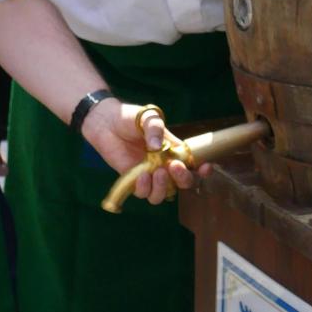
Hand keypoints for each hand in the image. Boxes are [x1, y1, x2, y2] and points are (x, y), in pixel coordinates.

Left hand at [81, 99, 208, 205]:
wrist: (106, 123)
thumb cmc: (131, 117)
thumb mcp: (148, 117)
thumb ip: (155, 129)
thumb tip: (157, 147)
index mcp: (174, 150)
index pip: (193, 164)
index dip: (203, 170)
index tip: (205, 168)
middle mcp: (165, 165)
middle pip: (182, 183)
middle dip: (183, 179)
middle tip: (173, 168)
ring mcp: (150, 174)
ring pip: (164, 194)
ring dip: (164, 188)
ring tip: (157, 173)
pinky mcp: (134, 180)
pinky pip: (144, 193)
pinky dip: (145, 188)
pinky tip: (141, 175)